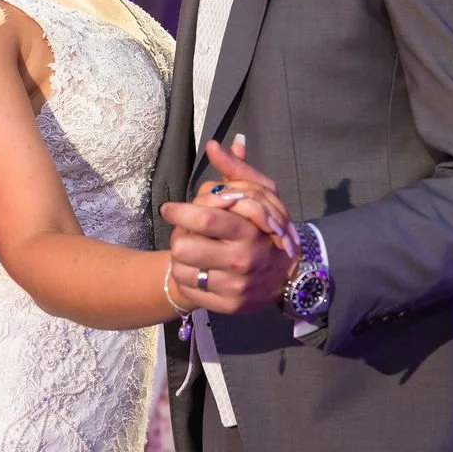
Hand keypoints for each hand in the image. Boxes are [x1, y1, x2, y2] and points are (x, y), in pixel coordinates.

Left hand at [160, 136, 299, 314]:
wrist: (284, 275)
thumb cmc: (265, 228)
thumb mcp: (258, 194)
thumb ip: (235, 169)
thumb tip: (213, 145)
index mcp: (249, 230)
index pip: (205, 218)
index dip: (180, 211)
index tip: (169, 208)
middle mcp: (242, 260)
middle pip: (184, 245)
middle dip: (178, 234)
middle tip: (184, 231)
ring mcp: (235, 286)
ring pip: (181, 267)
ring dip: (180, 257)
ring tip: (193, 251)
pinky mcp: (227, 306)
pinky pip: (187, 288)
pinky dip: (186, 277)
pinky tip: (198, 269)